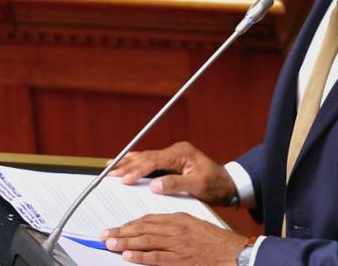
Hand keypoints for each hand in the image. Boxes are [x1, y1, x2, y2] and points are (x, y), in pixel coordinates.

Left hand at [101, 213, 247, 264]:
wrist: (231, 253)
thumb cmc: (214, 240)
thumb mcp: (194, 224)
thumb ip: (175, 224)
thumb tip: (154, 228)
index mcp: (179, 219)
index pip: (149, 219)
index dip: (131, 223)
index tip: (118, 227)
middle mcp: (176, 229)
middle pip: (143, 228)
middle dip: (122, 232)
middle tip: (105, 234)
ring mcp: (176, 245)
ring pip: (145, 241)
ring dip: (125, 242)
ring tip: (110, 243)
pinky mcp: (179, 260)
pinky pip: (155, 257)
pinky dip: (140, 256)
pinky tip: (128, 255)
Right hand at [108, 142, 236, 205]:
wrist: (227, 184)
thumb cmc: (216, 185)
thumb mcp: (198, 186)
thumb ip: (176, 184)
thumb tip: (154, 185)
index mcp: (182, 153)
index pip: (155, 160)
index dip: (139, 170)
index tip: (126, 180)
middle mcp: (176, 151)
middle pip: (147, 156)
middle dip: (127, 165)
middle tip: (110, 173)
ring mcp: (174, 155)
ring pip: (147, 157)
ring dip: (129, 163)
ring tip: (112, 167)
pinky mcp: (172, 162)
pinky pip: (151, 161)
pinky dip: (137, 163)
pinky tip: (127, 162)